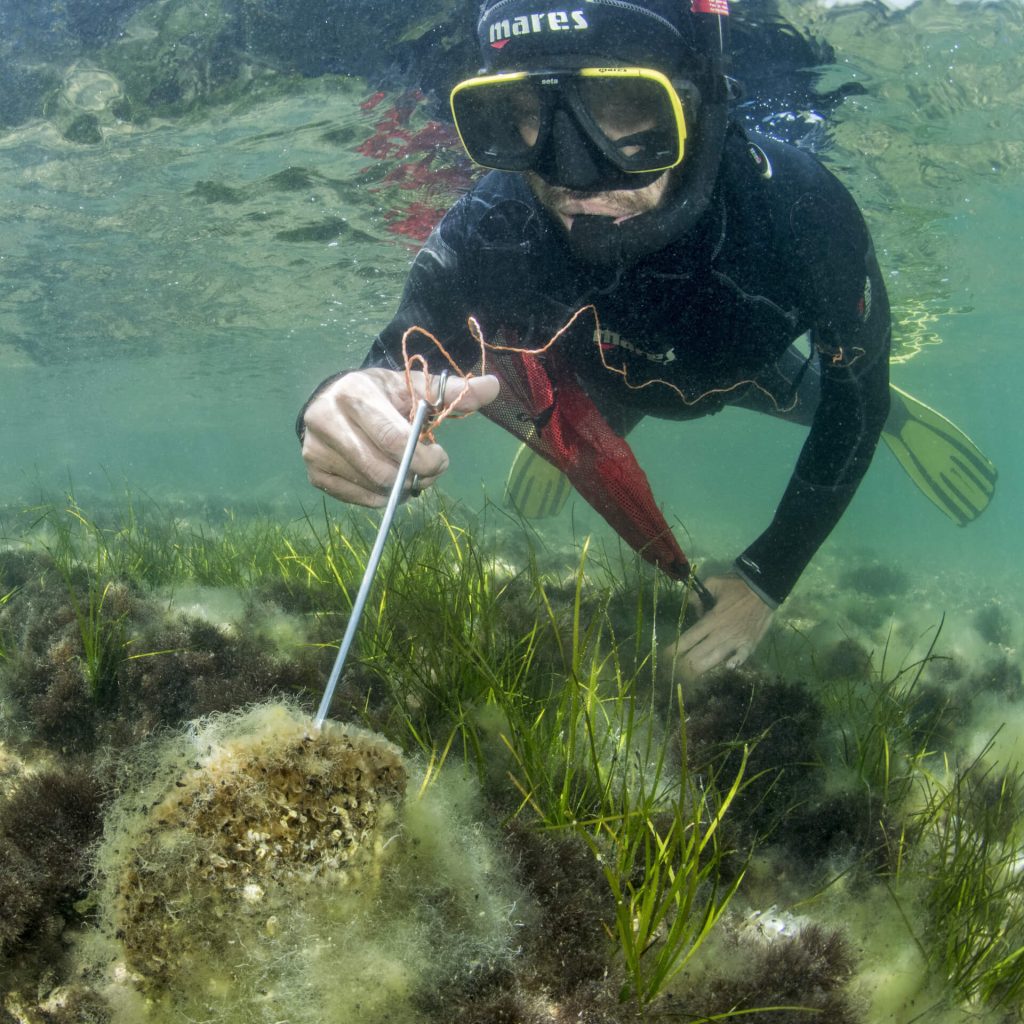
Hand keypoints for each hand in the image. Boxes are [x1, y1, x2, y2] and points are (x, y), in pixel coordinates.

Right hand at [301, 368, 499, 505]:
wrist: (332, 399)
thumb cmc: (381, 394)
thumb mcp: (413, 387)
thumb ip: (451, 391)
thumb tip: (493, 386)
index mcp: (355, 393)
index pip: (393, 439)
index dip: (423, 458)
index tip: (441, 459)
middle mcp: (327, 420)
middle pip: (380, 469)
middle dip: (415, 477)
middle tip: (430, 474)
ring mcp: (315, 449)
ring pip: (370, 487)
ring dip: (400, 489)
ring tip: (410, 475)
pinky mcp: (313, 472)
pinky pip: (356, 498)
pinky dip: (379, 496)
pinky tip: (388, 481)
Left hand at [668, 575, 774, 676]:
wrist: (764, 587)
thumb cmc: (736, 585)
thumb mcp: (713, 583)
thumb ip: (697, 595)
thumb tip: (691, 607)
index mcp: (711, 619)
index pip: (689, 638)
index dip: (675, 650)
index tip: (665, 658)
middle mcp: (721, 633)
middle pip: (698, 654)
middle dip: (684, 665)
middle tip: (674, 673)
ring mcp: (736, 640)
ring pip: (715, 659)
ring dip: (701, 670)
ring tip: (689, 679)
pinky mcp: (750, 643)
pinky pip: (742, 657)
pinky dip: (735, 664)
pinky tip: (727, 669)